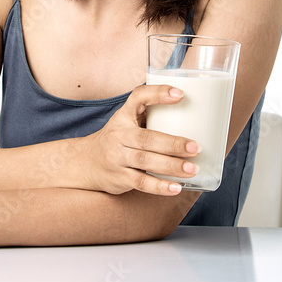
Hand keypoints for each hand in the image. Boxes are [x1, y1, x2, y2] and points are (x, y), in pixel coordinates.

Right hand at [81, 84, 200, 195]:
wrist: (85, 162)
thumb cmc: (117, 138)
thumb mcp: (127, 120)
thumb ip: (150, 114)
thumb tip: (193, 114)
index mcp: (123, 116)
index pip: (139, 98)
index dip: (159, 94)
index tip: (181, 94)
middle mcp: (119, 135)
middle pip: (147, 138)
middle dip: (173, 144)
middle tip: (196, 147)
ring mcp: (117, 158)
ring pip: (146, 162)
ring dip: (171, 166)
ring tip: (193, 168)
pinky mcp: (119, 178)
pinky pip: (141, 183)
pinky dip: (159, 187)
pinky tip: (176, 188)